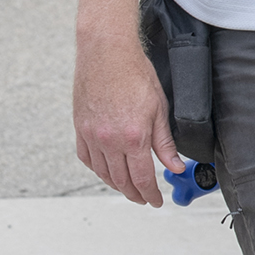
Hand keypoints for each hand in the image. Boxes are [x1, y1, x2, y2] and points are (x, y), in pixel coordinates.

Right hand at [73, 25, 184, 205]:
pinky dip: (97, 169)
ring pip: (102, 172)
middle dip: (134, 194)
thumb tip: (174, 166)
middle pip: (121, 180)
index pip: (142, 178)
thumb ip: (165, 143)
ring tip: (127, 188)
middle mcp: (109, 140)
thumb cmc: (134, 74)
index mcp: (133, 137)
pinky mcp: (80, 127)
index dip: (150, 194)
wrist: (106, 52)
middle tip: (143, 198)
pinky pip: (86, 158)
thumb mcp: (159, 109)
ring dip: (116, 184)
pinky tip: (106, 169)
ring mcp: (91, 135)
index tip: (156, 201)